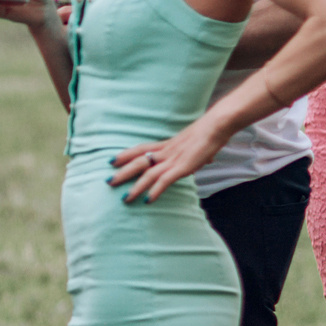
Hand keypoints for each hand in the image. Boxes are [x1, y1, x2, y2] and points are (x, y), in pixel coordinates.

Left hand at [108, 116, 227, 203]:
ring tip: (125, 199)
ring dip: (135, 187)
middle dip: (122, 172)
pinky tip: (147, 200)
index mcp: (167, 145)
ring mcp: (173, 159)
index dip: (125, 154)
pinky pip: (164, 180)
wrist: (217, 125)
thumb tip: (207, 159)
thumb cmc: (210, 134)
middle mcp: (166, 152)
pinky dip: (155, 190)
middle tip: (108, 181)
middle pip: (138, 161)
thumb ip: (197, 154)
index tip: (111, 160)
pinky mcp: (183, 167)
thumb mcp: (198, 144)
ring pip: (148, 173)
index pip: (141, 149)